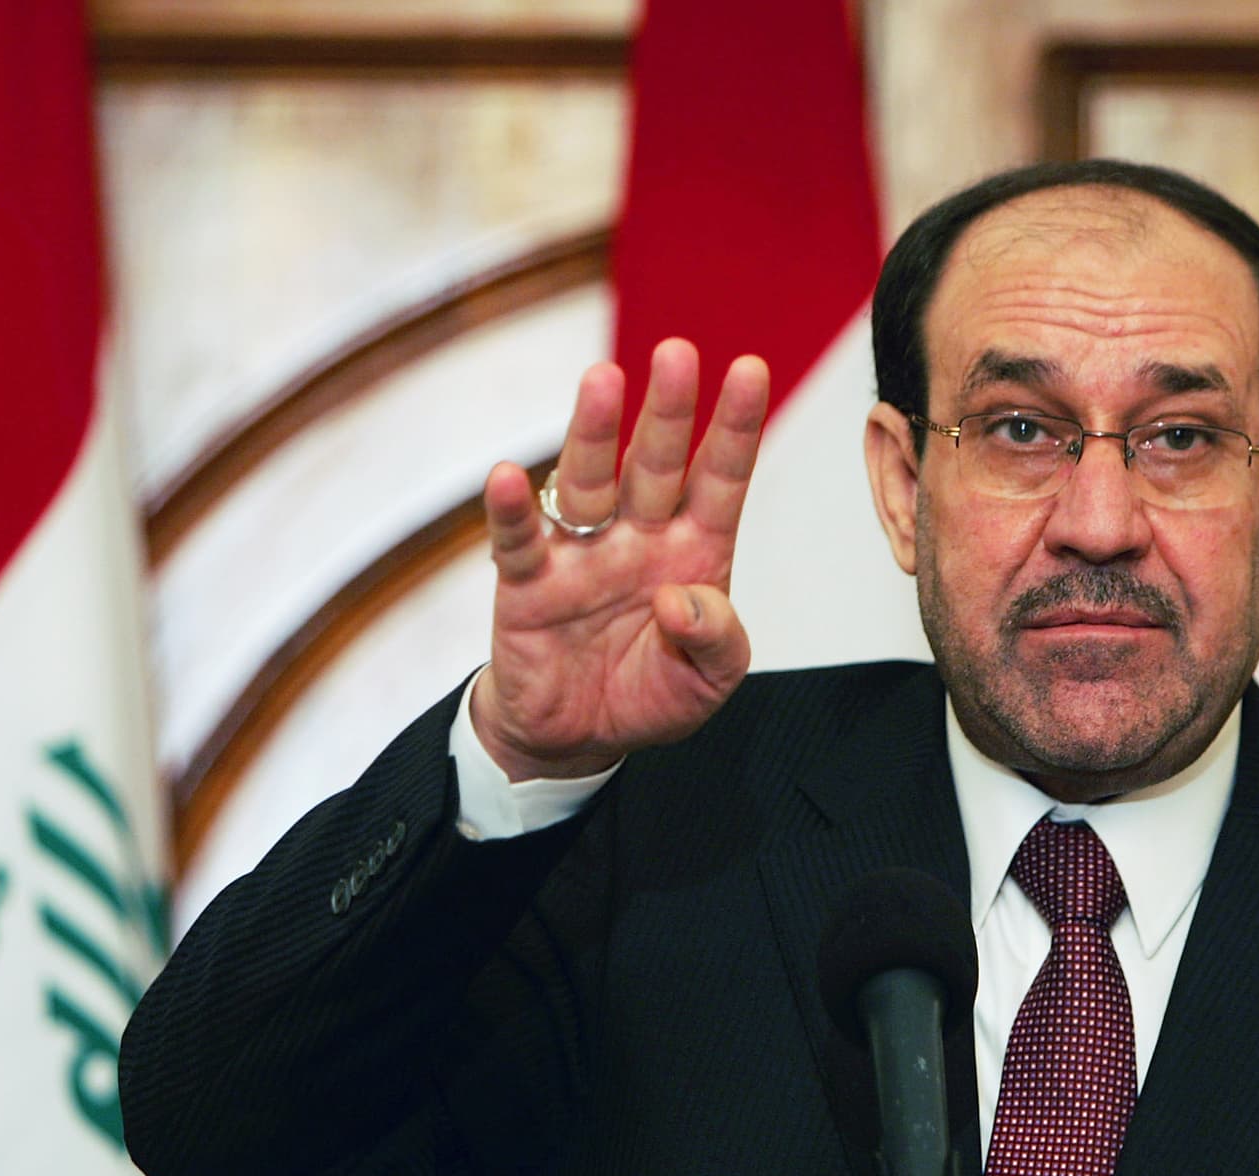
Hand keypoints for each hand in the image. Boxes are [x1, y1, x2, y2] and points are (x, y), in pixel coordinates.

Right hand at [469, 338, 769, 780]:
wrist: (578, 739)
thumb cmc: (650, 694)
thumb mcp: (708, 683)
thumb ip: (717, 642)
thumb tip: (678, 599)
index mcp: (694, 550)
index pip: (720, 479)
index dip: (736, 426)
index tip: (751, 369)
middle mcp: (638, 537)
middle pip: (654, 463)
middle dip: (667, 409)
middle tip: (677, 353)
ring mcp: (580, 554)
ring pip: (588, 482)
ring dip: (592, 433)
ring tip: (602, 380)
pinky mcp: (526, 583)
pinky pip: (518, 540)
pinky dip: (512, 511)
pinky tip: (508, 477)